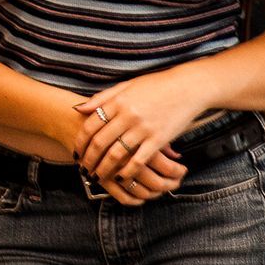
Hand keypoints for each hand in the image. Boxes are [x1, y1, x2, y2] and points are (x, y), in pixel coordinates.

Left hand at [74, 70, 206, 203]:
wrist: (187, 87)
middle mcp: (127, 115)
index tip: (76, 152)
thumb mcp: (126, 85)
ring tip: (97, 177)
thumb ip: (102, 98)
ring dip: (104, 169)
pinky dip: (127, 172)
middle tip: (83, 169)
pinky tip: (121, 178)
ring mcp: (143, 128)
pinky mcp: (158, 140)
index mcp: (117, 101)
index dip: (80, 142)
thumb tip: (79, 109)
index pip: (90, 126)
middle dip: (88, 159)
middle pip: (99, 142)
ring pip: (116, 154)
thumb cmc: (156, 85)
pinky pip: (138, 160)